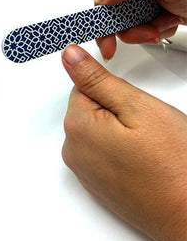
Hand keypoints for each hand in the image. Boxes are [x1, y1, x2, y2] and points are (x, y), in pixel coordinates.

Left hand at [61, 44, 186, 240]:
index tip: (132, 107)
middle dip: (115, 112)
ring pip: (96, 131)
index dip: (112, 92)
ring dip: (117, 132)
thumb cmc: (172, 165)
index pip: (82, 87)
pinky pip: (101, 153)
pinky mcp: (96, 184)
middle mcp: (73, 150)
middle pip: (88, 109)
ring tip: (145, 148)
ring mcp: (84, 171)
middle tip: (144, 130)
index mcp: (77, 126)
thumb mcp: (135, 106)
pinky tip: (142, 162)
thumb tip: (69, 55)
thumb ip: (96, 78)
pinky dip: (118, 152)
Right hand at [91, 0, 186, 60]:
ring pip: (125, 14)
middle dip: (128, 23)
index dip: (107, 11)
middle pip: (113, 1)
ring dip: (141, 28)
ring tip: (161, 26)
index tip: (109, 35)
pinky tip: (167, 23)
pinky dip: (151, 28)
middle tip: (145, 32)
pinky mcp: (157, 0)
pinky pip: (139, 19)